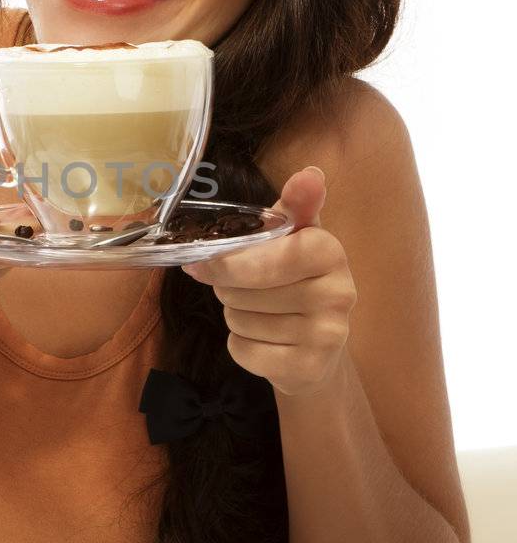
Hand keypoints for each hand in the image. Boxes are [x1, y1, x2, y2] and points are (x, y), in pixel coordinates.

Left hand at [180, 166, 356, 397]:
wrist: (318, 351)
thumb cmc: (296, 283)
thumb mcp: (295, 241)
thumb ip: (294, 208)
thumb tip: (310, 173)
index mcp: (330, 251)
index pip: (266, 254)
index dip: (228, 263)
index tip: (204, 264)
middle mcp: (338, 293)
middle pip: (241, 289)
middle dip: (228, 289)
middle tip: (241, 289)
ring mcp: (327, 335)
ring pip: (238, 320)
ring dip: (235, 317)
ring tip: (262, 314)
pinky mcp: (309, 369)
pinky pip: (243, 351)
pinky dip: (241, 348)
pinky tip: (266, 342)